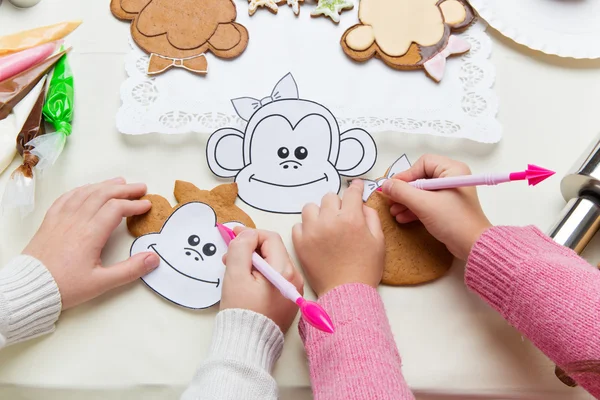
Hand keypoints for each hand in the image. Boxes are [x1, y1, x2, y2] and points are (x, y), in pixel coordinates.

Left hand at [23, 178, 159, 309]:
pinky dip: (81, 189)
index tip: (147, 205)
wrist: (29, 288)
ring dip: (105, 185)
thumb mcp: (102, 283)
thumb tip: (153, 258)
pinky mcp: (50, 221)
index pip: (116, 209)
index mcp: (90, 234)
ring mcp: (61, 219)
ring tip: (120, 182)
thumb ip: (130, 270)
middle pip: (103, 194)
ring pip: (85, 192)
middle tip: (140, 188)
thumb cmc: (64, 287)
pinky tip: (88, 189)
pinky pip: (66, 198)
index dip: (134, 204)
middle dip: (124, 189)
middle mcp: (76, 221)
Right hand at [220, 228, 303, 333]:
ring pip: (272, 262)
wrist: (248, 344)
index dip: (250, 234)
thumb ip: (241, 248)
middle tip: (229, 254)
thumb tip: (247, 234)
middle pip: (272, 250)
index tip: (233, 236)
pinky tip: (244, 280)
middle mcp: (294, 278)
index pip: (270, 238)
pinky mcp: (287, 298)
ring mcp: (292, 289)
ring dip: (253, 260)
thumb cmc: (242, 311)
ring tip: (233, 269)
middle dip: (250, 248)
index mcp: (284, 271)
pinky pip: (274, 276)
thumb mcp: (236, 274)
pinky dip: (259, 273)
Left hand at [292, 179, 384, 297]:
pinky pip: (299, 226)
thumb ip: (371, 217)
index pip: (351, 192)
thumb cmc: (366, 268)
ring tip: (325, 224)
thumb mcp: (379, 241)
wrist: (347, 292)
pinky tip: (315, 236)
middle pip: (329, 197)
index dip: (356, 187)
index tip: (356, 186)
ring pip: (310, 208)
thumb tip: (362, 205)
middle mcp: (330, 220)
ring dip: (319, 213)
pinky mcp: (300, 243)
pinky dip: (306, 228)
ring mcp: (312, 231)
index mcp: (351, 218)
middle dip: (338, 203)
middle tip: (342, 214)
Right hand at [381, 154, 491, 259]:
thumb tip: (384, 185)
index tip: (392, 187)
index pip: (423, 164)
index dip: (406, 175)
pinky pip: (426, 202)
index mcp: (452, 170)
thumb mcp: (423, 204)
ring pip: (421, 192)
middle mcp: (452, 178)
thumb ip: (402, 192)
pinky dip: (414, 208)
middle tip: (390, 200)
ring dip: (406, 201)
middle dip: (404, 191)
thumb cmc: (453, 221)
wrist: (472, 245)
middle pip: (420, 178)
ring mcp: (450, 193)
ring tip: (394, 211)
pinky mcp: (447, 207)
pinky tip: (402, 217)